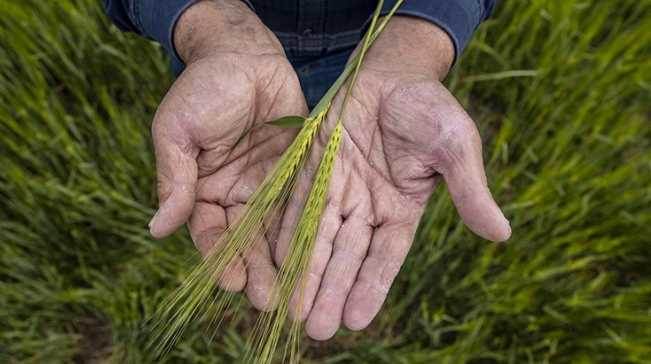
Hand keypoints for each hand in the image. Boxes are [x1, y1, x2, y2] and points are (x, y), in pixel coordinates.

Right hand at [148, 0, 306, 309]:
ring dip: (283, 261)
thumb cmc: (204, 88)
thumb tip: (156, 229)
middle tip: (269, 301)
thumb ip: (174, 179)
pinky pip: (302, 204)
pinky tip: (315, 254)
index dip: (218, 257)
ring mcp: (268, 185)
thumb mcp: (178, 131)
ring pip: (275, 231)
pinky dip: (306, 230)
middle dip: (255, 271)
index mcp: (203, 190)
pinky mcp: (297, 172)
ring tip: (294, 292)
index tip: (229, 281)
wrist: (245, 55)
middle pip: (246, 241)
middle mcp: (236, 195)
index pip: (210, 233)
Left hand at [276, 17, 510, 339]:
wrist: (391, 70)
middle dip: (331, 291)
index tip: (356, 320)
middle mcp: (366, 207)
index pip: (384, 256)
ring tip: (292, 309)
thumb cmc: (429, 107)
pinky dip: (285, 230)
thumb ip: (470, 190)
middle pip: (346, 256)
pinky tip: (274, 259)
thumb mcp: (456, 146)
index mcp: (401, 209)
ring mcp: (337, 188)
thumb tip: (501, 234)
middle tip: (317, 330)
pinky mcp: (312, 167)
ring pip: (318, 237)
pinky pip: (297, 203)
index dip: (370, 286)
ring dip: (306, 272)